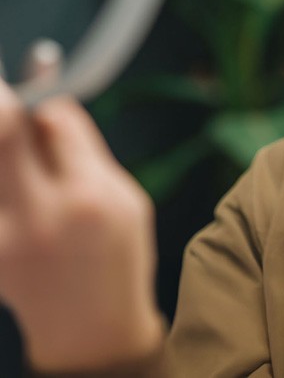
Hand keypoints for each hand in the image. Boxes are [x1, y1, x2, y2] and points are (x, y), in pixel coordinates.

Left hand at [0, 82, 163, 370]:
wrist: (88, 332)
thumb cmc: (115, 258)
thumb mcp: (124, 197)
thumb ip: (83, 151)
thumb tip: (50, 106)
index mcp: (86, 198)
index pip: (55, 120)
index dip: (50, 102)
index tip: (48, 104)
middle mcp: (38, 216)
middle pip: (2, 129)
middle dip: (6, 101)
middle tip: (10, 99)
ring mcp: (2, 238)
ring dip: (1, 142)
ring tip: (15, 147)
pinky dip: (0, 178)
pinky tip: (14, 185)